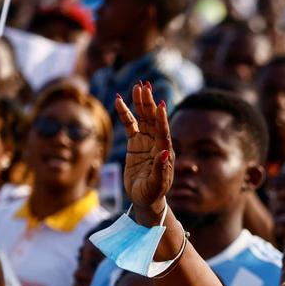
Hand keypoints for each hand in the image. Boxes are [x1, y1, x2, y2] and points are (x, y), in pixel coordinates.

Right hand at [116, 82, 173, 224]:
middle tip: (144, 87)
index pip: (163, 132)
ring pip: (143, 118)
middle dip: (149, 104)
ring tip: (137, 87)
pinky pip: (130, 125)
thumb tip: (165, 153)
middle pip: (153, 120)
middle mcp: (157, 143)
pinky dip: (125, 113)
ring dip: (140, 103)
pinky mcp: (135, 143)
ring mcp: (146, 141)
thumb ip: (161, 169)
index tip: (160, 105)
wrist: (145, 199)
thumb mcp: (157, 184)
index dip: (161, 119)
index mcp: (165, 152)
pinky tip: (119, 100)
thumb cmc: (153, 193)